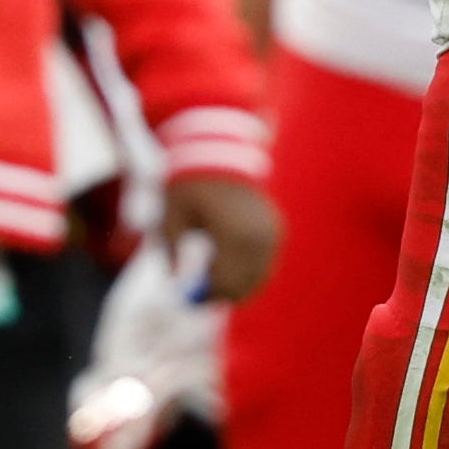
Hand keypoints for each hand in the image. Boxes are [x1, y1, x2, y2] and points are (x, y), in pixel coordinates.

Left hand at [166, 175, 281, 302]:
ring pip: (258, 276)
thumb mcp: (171, 215)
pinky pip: (264, 260)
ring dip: (237, 279)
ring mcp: (273, 232)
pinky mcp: (277, 227)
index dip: (208, 297)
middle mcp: (261, 237)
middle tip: (203, 295)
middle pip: (247, 285)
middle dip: (224, 292)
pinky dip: (247, 265)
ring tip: (212, 267)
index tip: (192, 300)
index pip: (228, 285)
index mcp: (235, 236)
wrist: (220, 148)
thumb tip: (173, 284)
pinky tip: (229, 251)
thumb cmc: (189, 181)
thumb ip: (172, 252)